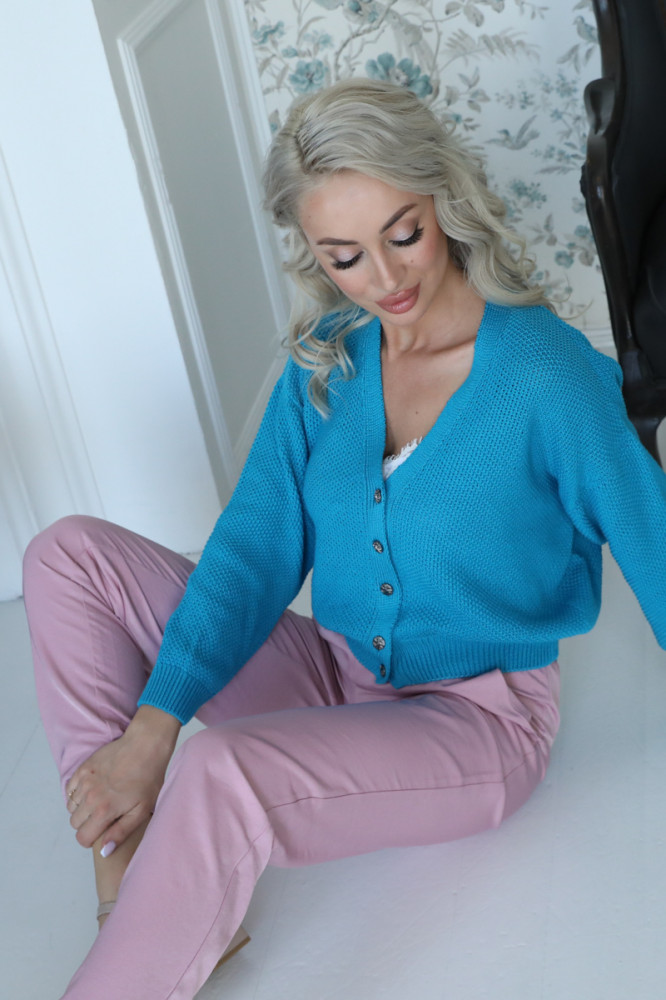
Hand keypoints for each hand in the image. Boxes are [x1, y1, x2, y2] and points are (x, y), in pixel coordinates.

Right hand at [65, 706, 180, 849]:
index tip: (102, 831)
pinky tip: (94, 789)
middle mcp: (90, 796)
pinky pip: (70, 789)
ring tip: (101, 800)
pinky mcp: (83, 768)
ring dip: (82, 808)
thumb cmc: (148, 778)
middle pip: (75, 823)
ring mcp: (84, 781)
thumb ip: (121, 832)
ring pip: (71, 806)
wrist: (145, 746)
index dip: (91, 839)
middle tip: (104, 814)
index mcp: (104, 810)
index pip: (82, 838)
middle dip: (87, 823)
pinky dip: (78, 793)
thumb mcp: (141, 810)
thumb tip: (104, 852)